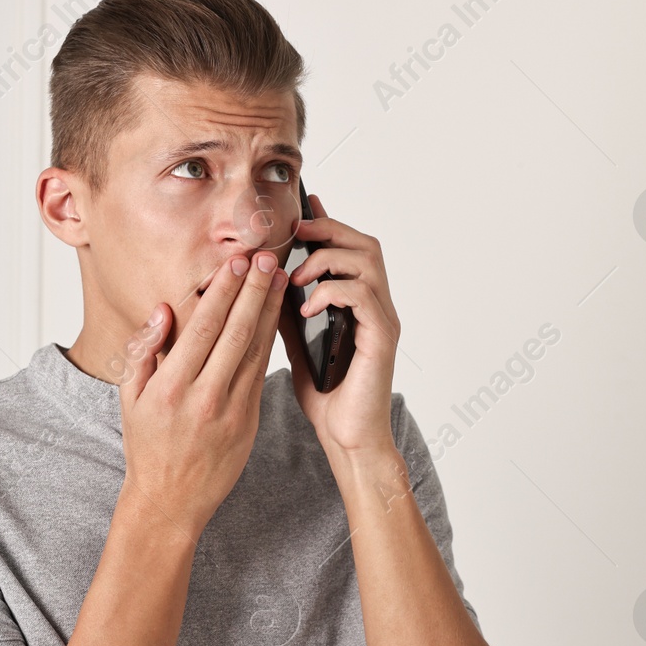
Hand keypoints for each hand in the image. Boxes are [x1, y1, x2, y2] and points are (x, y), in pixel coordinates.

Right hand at [117, 251, 288, 541]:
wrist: (171, 501)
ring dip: (271, 310)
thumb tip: (163, 310)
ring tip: (281, 278)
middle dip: (255, 291)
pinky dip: (271, 341)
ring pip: (256, 350)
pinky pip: (261, 372)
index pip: (203, 328)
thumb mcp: (130, 398)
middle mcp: (204, 397)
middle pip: (236, 332)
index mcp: (172, 388)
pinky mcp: (250, 421)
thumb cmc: (146, 445)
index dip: (223, 293)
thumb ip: (145, 351)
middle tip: (269, 257)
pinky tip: (277, 318)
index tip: (236, 263)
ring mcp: (232, 410)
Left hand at [277, 193, 400, 462]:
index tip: (302, 207)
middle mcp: (375, 306)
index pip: (348, 248)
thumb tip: (263, 282)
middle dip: (328, 230)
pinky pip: (363, 295)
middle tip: (297, 233)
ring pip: (368, 261)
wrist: (346, 438)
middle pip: (364, 243)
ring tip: (297, 278)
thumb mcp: (295, 343)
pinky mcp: (382, 337)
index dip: (328, 222)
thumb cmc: (326, 396)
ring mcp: (381, 320)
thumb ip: (286, 312)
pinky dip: (332, 292)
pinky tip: (308, 307)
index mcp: (357, 303)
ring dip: (327, 259)